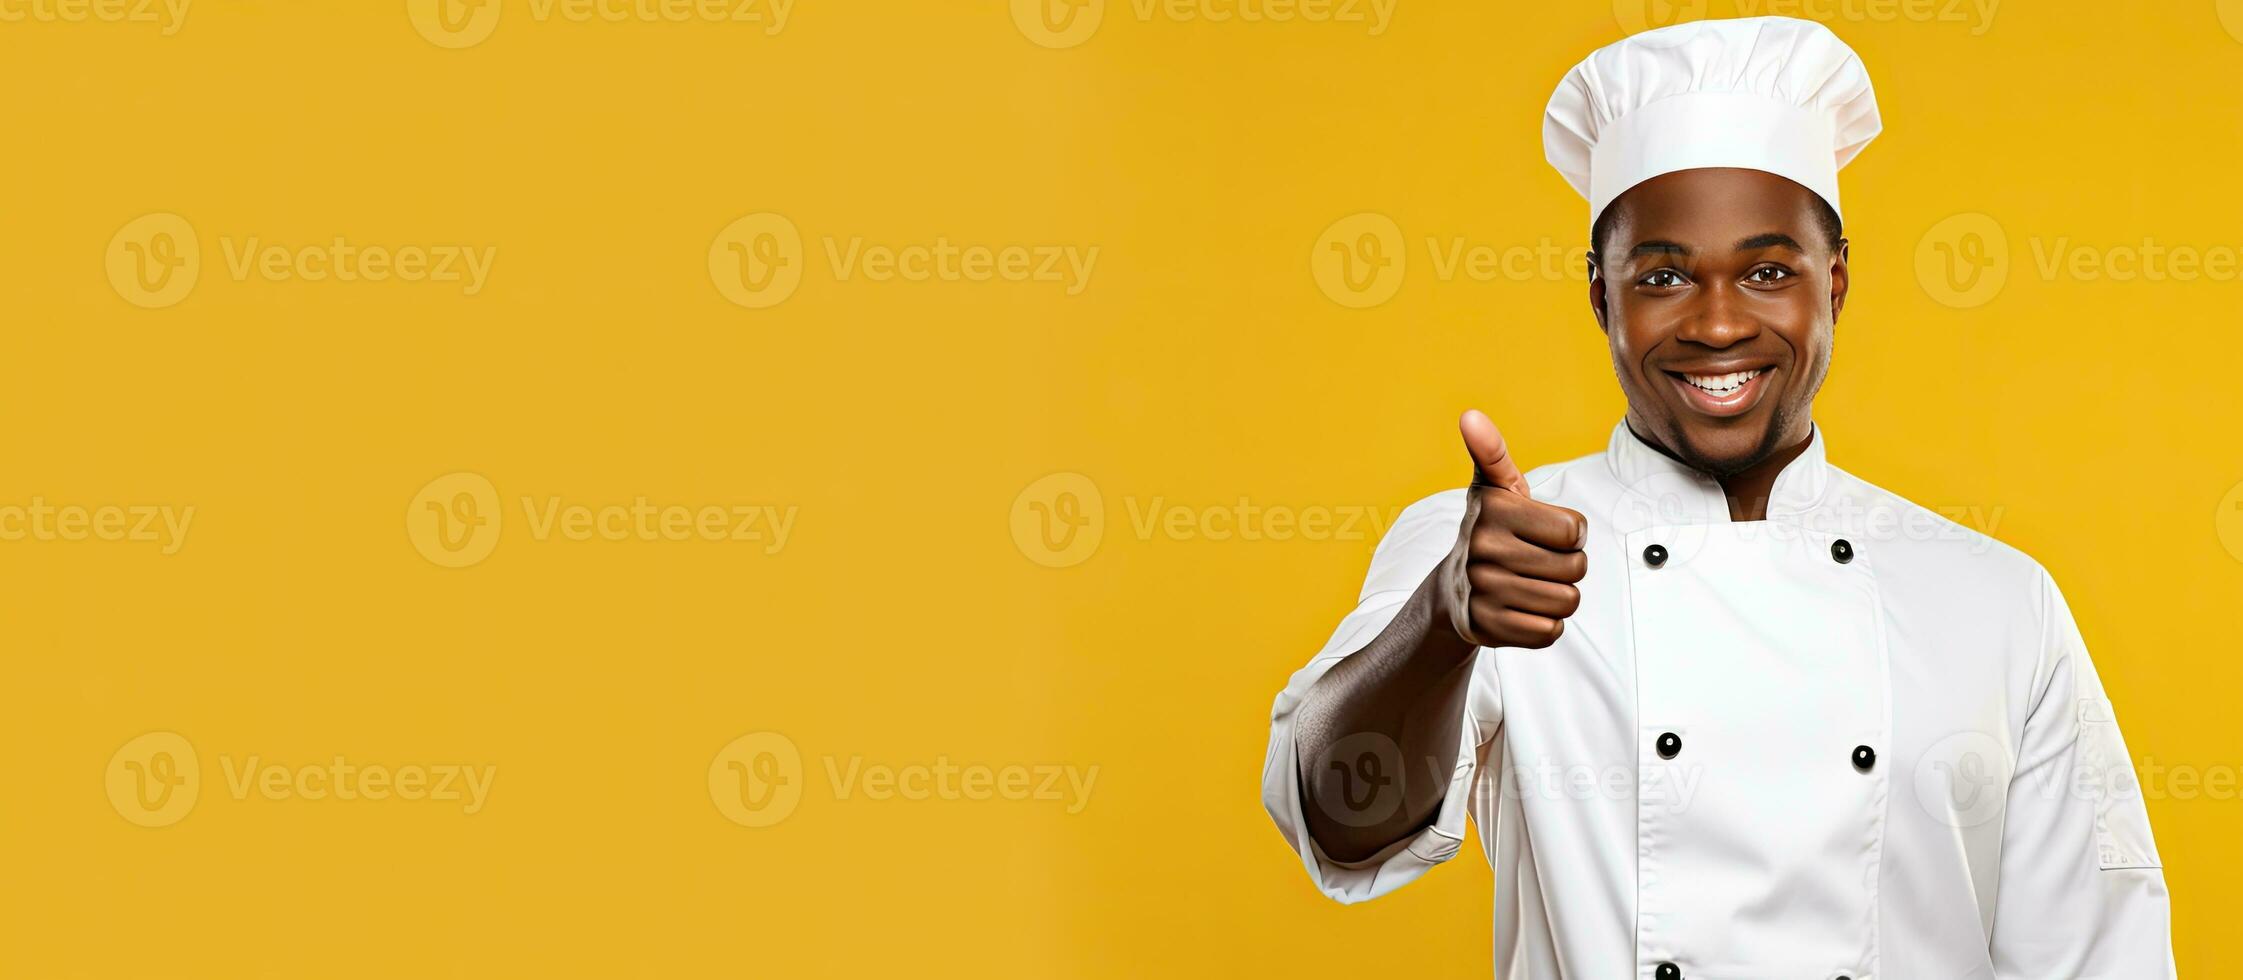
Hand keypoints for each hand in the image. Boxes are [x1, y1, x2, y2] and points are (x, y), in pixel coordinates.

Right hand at [1437, 410, 1587, 648]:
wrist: (1452, 590)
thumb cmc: (1490, 533)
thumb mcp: (1494, 490)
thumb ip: (1492, 452)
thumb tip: (1470, 415)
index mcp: (1494, 512)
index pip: (1576, 531)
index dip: (1571, 534)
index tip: (1546, 533)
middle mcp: (1483, 550)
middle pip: (1576, 569)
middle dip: (1568, 566)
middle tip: (1538, 561)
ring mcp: (1483, 591)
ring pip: (1566, 602)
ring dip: (1559, 596)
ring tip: (1532, 585)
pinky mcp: (1487, 629)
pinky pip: (1549, 632)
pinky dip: (1545, 624)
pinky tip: (1523, 609)